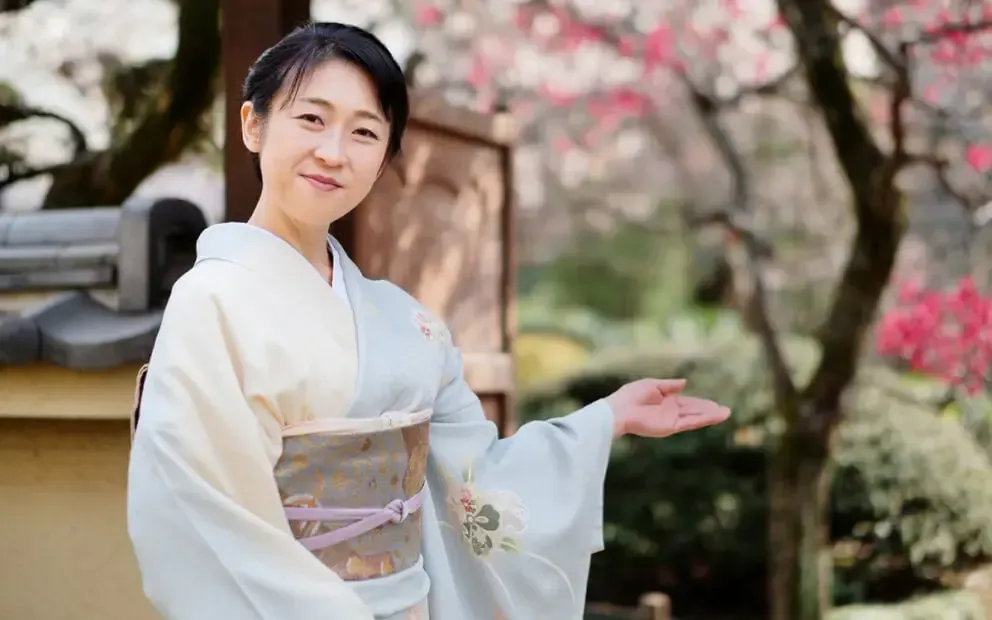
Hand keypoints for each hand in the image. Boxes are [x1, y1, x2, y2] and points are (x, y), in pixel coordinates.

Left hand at [606, 378, 730, 438]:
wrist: (620, 409)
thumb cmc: (631, 395)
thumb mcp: (652, 385)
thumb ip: (669, 385)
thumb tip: (685, 382)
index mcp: (666, 402)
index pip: (688, 403)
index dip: (701, 403)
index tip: (714, 404)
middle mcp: (670, 412)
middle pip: (694, 411)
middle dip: (709, 411)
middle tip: (725, 410)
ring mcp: (671, 420)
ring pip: (695, 418)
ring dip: (710, 416)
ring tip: (725, 414)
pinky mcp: (669, 427)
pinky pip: (689, 422)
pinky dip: (702, 419)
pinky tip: (713, 416)